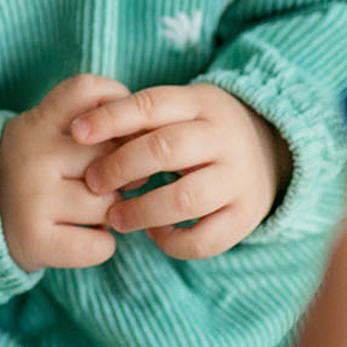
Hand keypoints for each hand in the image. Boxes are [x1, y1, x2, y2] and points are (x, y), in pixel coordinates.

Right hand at [0, 75, 130, 272]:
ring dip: (112, 213)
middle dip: (121, 173)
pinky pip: (100, 245)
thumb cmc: (34, 171)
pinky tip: (83, 236)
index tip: (118, 128)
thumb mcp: (46, 130)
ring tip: (88, 212)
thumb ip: (90, 122)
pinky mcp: (35, 239)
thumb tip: (148, 134)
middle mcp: (33, 155)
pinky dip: (101, 245)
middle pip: (112, 156)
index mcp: (38, 122)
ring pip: (110, 204)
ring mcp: (32, 198)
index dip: (116, 103)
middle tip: (105, 183)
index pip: (87, 90)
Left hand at [65, 83, 290, 259]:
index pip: (151, 104)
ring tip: (115, 217)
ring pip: (185, 199)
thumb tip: (82, 133)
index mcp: (203, 104)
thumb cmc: (200, 130)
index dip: (110, 118)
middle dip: (120, 167)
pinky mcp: (247, 216)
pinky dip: (172, 242)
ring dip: (141, 210)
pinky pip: (205, 239)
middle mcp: (225, 138)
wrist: (270, 149)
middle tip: (92, 182)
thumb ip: (141, 118)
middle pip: (165, 149)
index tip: (76, 133)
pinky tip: (155, 233)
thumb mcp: (180, 109)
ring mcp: (239, 178)